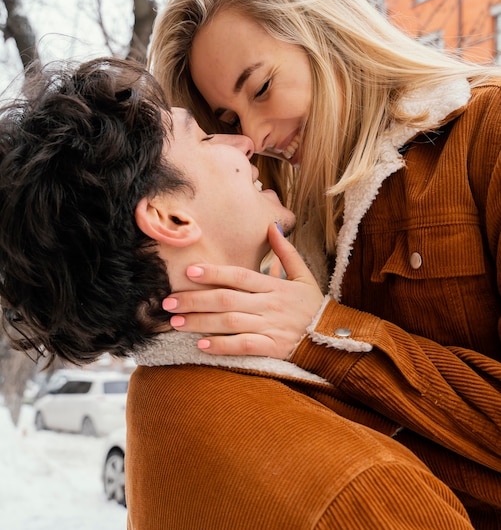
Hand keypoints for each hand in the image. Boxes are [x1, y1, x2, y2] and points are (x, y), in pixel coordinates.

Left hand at [162, 223, 323, 358]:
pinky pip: (243, 346)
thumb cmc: (313, 306)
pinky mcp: (271, 348)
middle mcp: (269, 305)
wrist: (331, 338)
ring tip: (176, 322)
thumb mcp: (304, 275)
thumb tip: (272, 226)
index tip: (189, 271)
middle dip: (195, 300)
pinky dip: (221, 346)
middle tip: (169, 302)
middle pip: (227, 300)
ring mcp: (270, 327)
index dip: (214, 272)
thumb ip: (287, 252)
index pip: (239, 276)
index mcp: (275, 286)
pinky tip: (201, 345)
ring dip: (200, 322)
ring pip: (229, 323)